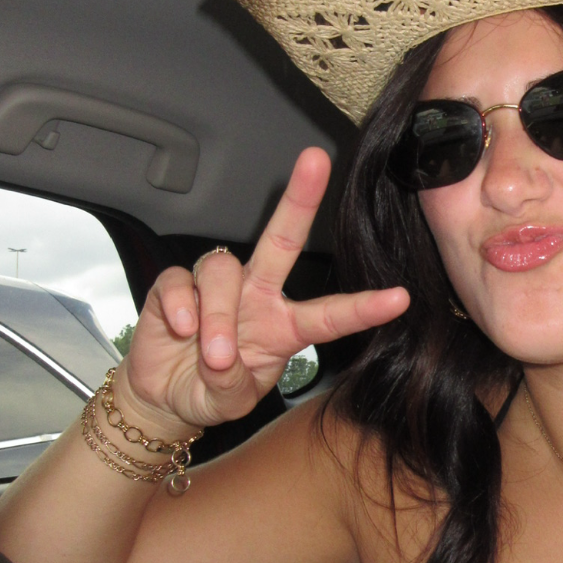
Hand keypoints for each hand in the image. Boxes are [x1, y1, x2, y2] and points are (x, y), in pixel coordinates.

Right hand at [121, 148, 408, 427]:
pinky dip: (181, 307)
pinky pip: (179, 282)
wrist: (163, 397)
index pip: (329, 313)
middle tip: (318, 160)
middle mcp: (256, 296)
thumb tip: (218, 356)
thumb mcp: (230, 402)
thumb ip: (231, 384)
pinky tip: (181, 330)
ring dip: (218, 315)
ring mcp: (216, 288)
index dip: (363, 307)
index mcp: (284, 326)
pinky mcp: (174, 286)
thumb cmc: (208, 391)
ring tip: (213, 355)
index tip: (399, 299)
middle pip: (282, 240)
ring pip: (222, 271)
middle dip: (300, 200)